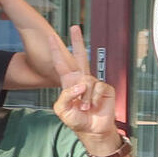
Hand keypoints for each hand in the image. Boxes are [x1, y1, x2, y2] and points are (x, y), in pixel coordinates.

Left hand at [50, 26, 120, 145]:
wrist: (92, 130)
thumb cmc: (76, 120)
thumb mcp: (61, 109)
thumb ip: (65, 95)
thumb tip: (80, 83)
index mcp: (68, 82)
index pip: (61, 63)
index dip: (56, 50)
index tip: (52, 37)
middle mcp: (81, 79)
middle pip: (80, 56)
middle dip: (77, 41)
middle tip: (75, 27)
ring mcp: (94, 83)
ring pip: (86, 81)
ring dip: (84, 98)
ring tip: (85, 108)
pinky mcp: (106, 88)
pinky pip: (98, 88)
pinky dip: (94, 99)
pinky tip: (94, 106)